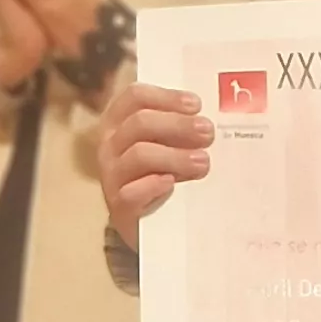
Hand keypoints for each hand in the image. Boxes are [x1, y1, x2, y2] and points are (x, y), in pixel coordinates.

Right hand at [98, 81, 215, 244]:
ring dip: (175, 156)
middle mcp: (111, 145)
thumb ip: (182, 127)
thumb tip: (209, 118)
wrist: (155, 225)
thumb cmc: (166, 172)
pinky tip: (171, 184)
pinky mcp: (119, 208)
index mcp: (120, 121)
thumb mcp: (170, 144)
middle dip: (178, 125)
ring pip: (140, 155)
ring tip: (203, 162)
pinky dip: (153, 186)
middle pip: (140, 122)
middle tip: (207, 132)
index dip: (167, 97)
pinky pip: (131, 193)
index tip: (196, 105)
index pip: (135, 96)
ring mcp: (112, 177)